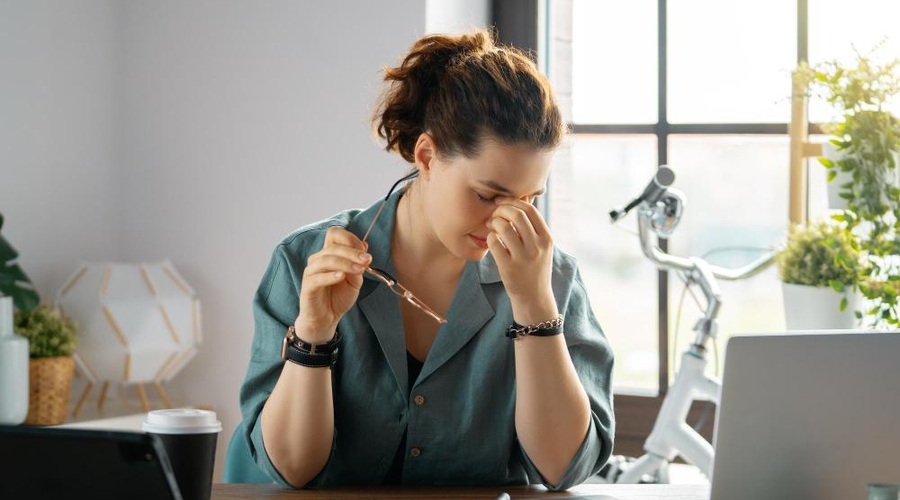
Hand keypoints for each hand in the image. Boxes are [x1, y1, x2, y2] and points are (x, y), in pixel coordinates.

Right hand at [296, 227, 370, 342]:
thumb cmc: (339, 297)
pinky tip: (342, 277)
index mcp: (329, 254)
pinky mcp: (307, 286)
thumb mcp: (355, 281)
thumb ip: (358, 265)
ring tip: (359, 270)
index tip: (364, 249)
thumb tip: (364, 248)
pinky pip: (318, 277)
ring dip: (345, 263)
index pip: (334, 234)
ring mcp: (311, 272)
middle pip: (333, 246)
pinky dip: (331, 276)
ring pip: (326, 260)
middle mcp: (318, 259)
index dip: (349, 238)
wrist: (326, 318)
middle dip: (352, 252)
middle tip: (366, 260)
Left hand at [486, 198, 557, 322]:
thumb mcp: (541, 246)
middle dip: (501, 209)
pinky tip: (491, 240)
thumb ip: (533, 224)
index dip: (512, 201)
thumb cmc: (535, 267)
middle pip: (517, 215)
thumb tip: (525, 196)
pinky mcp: (509, 268)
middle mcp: (537, 247)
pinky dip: (490, 237)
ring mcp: (523, 258)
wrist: (534, 298)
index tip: (501, 202)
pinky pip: (494, 243)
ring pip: (504, 227)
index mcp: (547, 238)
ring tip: (490, 226)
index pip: (530, 209)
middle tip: (493, 213)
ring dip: (494, 222)